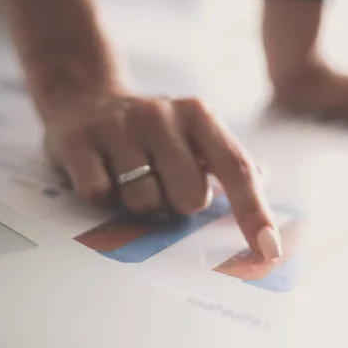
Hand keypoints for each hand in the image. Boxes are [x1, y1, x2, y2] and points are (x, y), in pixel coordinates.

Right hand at [42, 91, 281, 258]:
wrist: (83, 96)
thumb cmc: (148, 128)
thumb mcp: (191, 129)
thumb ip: (225, 157)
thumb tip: (263, 179)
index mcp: (197, 115)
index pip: (234, 168)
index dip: (254, 212)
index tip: (268, 251)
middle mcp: (161, 116)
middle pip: (190, 197)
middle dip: (177, 202)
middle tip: (161, 183)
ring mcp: (118, 127)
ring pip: (143, 201)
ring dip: (137, 201)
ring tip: (126, 174)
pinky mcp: (79, 141)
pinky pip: (99, 196)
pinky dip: (102, 197)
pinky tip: (99, 171)